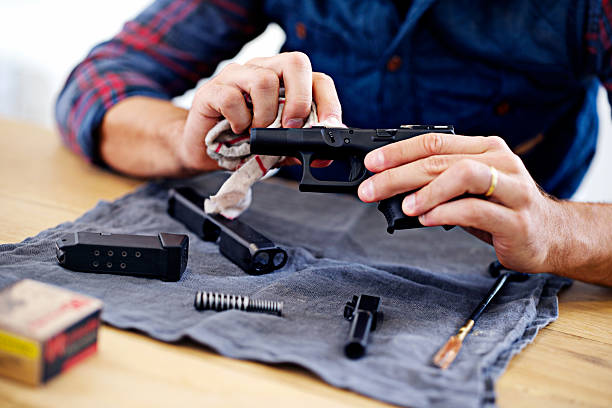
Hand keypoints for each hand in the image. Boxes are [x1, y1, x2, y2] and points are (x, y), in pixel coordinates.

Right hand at [177, 52, 342, 170]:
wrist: (203, 152)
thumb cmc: (242, 143)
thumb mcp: (278, 149)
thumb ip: (300, 148)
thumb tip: (325, 156)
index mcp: (283, 81)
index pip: (316, 78)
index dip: (328, 101)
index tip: (329, 127)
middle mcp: (262, 70)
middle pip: (295, 62)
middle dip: (300, 99)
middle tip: (291, 127)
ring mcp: (236, 76)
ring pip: (263, 80)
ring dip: (265, 116)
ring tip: (257, 132)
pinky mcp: (211, 90)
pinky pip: (232, 98)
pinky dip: (239, 121)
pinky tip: (237, 130)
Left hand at [357, 133, 564, 273]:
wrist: (551, 236)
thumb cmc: (502, 210)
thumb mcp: (469, 190)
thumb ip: (438, 182)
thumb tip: (391, 185)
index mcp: (484, 149)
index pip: (434, 141)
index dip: (398, 151)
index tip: (371, 164)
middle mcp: (500, 162)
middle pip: (441, 159)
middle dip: (399, 174)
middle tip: (372, 189)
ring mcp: (512, 189)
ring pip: (463, 175)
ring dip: (427, 189)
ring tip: (403, 205)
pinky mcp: (516, 219)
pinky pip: (476, 210)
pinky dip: (445, 213)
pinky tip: (427, 219)